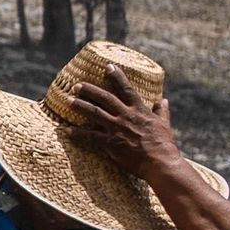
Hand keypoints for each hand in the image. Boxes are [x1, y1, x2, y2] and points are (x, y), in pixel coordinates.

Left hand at [63, 79, 181, 181]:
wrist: (160, 163)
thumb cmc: (164, 144)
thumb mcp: (164, 124)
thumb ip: (162, 111)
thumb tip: (163, 100)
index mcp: (139, 110)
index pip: (126, 89)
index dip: (117, 77)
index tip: (108, 66)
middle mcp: (126, 116)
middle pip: (105, 98)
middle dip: (90, 90)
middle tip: (76, 85)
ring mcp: (117, 129)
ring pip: (94, 113)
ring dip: (79, 105)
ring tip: (67, 100)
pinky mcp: (110, 143)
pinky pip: (89, 137)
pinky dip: (76, 133)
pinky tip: (65, 130)